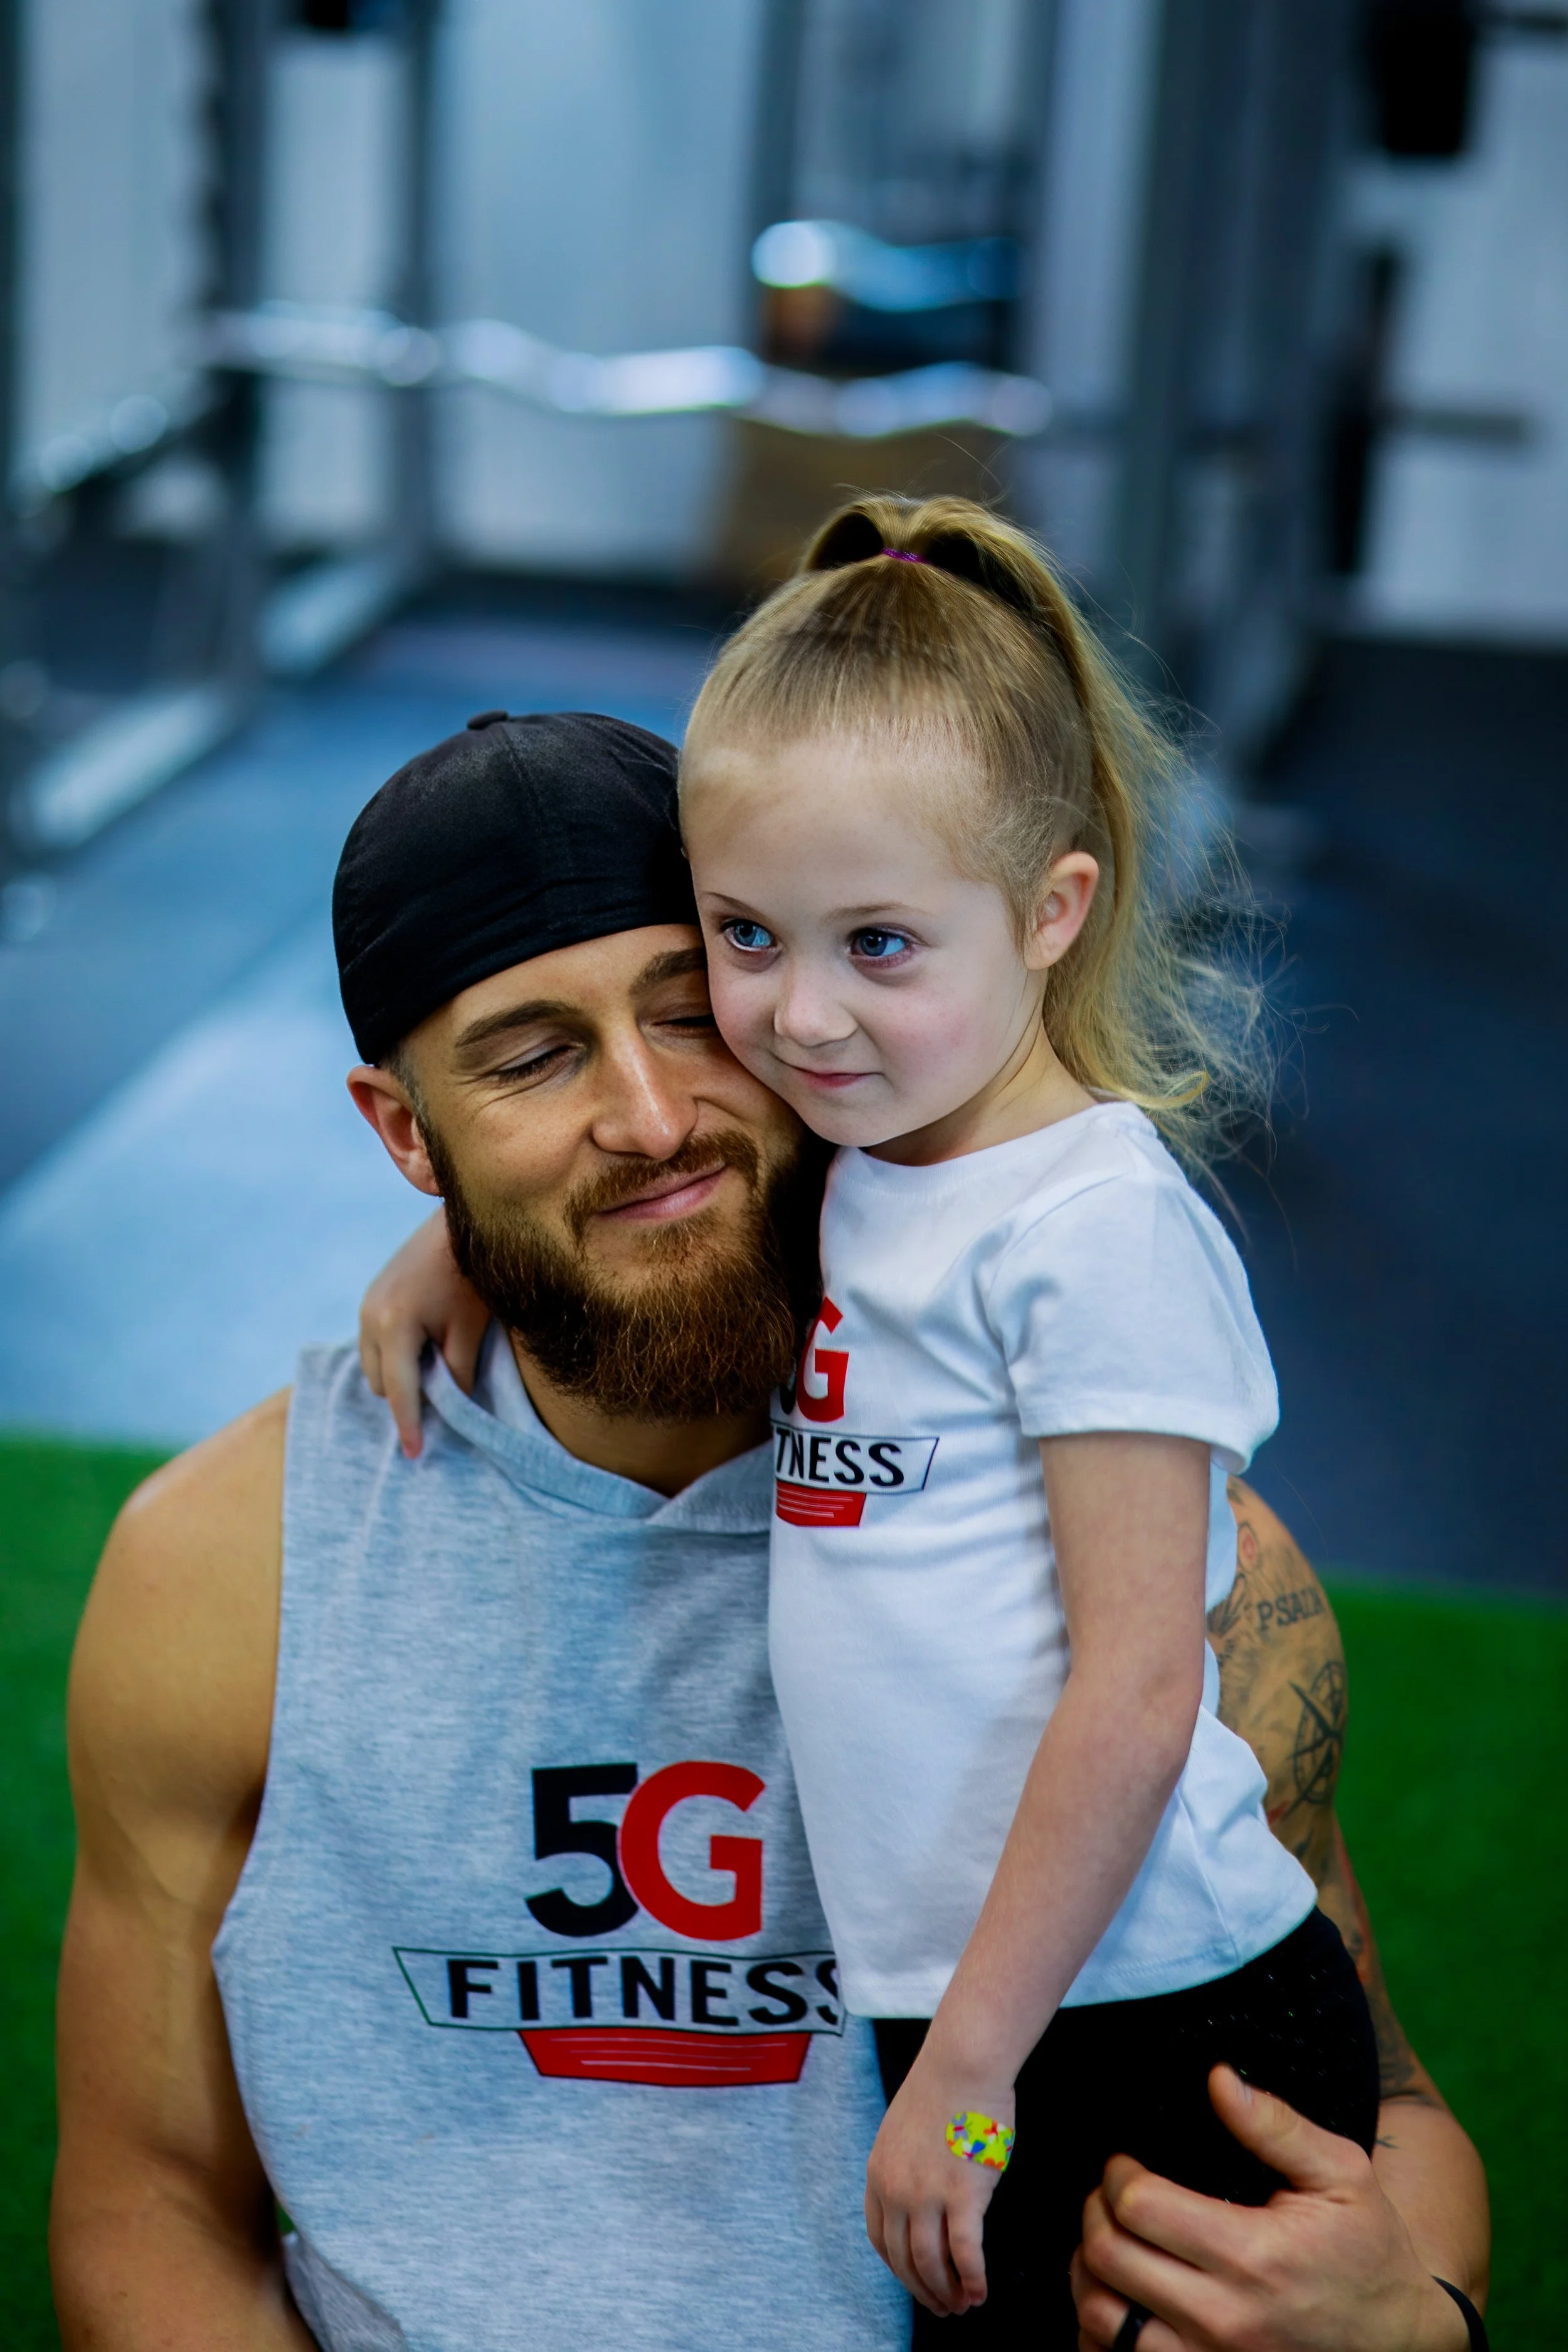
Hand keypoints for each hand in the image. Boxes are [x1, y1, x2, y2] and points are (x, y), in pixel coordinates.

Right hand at [358, 1209, 489, 1457]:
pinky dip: (395, 1354)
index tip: (414, 1454)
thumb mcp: (470, 1330)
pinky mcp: (372, 1294)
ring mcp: (366, 1303)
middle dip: (405, 1397)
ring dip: (398, 1375)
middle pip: (379, 1382)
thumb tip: (450, 1407)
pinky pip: (375, 1342)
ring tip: (436, 1369)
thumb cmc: (472, 1276)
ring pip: (373, 1364)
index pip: (399, 1390)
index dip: (409, 1424)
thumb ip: (457, 1374)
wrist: (460, 1222)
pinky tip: (425, 1346)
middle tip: (441, 1401)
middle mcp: (370, 1316)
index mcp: (395, 1326)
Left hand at [865, 2057, 1009, 2316]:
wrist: (963, 2063)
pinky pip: (965, 2253)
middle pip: (904, 2260)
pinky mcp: (963, 2195)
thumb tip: (921, 2206)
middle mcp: (896, 2190)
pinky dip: (972, 2279)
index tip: (917, 2283)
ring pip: (932, 2263)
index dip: (900, 2271)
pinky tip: (981, 2291)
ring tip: (964, 2304)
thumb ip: (905, 2171)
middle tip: (944, 2307)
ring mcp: (927, 2194)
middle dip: (925, 2290)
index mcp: (878, 2175)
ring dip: (948, 2292)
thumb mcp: (903, 2134)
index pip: (881, 2241)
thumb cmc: (943, 2091)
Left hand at [1071, 2066, 1471, 2350]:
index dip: (1118, 2175)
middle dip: (1095, 2213)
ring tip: (1109, 2240)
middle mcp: (1223, 2319)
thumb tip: (1218, 2079)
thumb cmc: (1369, 2252)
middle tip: (1110, 2194)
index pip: (1139, 2207)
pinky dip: (1100, 2332)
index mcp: (1252, 2255)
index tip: (1125, 2162)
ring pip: (1101, 2319)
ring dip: (1088, 2273)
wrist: (1401, 2343)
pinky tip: (1118, 2298)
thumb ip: (1275, 2126)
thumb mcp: (1342, 2175)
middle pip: (1108, 2260)